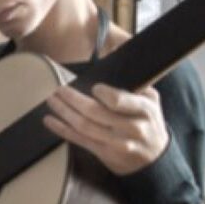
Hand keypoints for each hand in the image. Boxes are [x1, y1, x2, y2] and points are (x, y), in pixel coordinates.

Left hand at [44, 83, 168, 175]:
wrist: (154, 157)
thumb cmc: (148, 121)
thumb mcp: (150, 99)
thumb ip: (133, 80)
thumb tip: (112, 46)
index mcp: (144, 110)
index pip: (120, 101)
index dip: (104, 94)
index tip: (94, 87)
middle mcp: (131, 128)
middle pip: (96, 113)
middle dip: (73, 100)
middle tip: (59, 89)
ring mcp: (117, 143)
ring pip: (84, 127)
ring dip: (64, 112)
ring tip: (52, 100)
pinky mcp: (105, 154)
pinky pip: (79, 140)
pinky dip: (62, 129)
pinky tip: (50, 121)